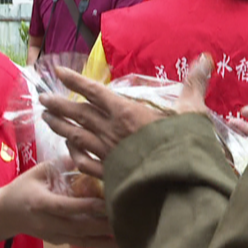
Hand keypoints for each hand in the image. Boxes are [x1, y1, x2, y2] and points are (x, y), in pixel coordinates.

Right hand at [0, 160, 116, 247]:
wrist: (5, 214)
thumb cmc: (23, 188)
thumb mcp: (38, 172)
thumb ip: (62, 164)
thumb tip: (87, 153)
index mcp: (40, 203)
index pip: (65, 206)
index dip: (86, 206)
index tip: (107, 202)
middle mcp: (48, 223)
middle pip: (78, 227)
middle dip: (103, 224)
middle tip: (127, 217)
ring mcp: (54, 235)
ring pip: (83, 240)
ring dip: (106, 240)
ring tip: (129, 235)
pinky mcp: (59, 242)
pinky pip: (82, 244)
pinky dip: (100, 244)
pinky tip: (118, 243)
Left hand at [40, 54, 212, 179]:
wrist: (176, 187)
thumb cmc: (184, 148)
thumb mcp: (192, 112)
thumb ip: (193, 86)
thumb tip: (205, 60)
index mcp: (126, 112)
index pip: (94, 92)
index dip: (75, 81)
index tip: (57, 74)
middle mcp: (110, 131)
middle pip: (78, 114)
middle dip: (59, 104)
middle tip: (42, 98)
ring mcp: (107, 154)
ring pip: (75, 136)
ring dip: (59, 126)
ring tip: (46, 119)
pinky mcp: (108, 175)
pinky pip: (84, 162)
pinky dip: (73, 154)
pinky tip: (68, 151)